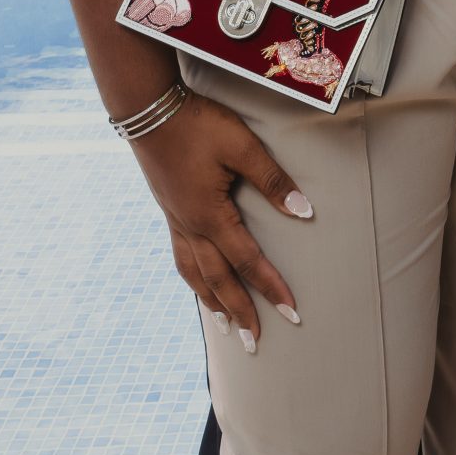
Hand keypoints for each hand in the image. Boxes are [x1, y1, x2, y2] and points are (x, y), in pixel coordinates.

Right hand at [132, 88, 312, 350]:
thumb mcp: (241, 146)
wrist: (150, 110)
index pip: (248, 261)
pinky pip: (182, 258)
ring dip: (213, 303)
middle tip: (257, 344)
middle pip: (218, 281)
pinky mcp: (169, 212)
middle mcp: (191, 227)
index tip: (292, 313)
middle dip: (240, 313)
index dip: (272, 287)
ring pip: (195, 275)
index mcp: (210, 216)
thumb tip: (305, 212)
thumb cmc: (199, 124)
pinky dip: (194, 279)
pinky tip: (199, 283)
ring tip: (227, 329)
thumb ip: (273, 180)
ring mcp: (176, 222)